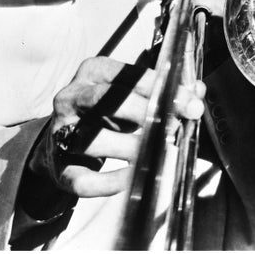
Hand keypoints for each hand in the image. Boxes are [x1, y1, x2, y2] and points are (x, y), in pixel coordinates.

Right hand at [26, 56, 204, 202]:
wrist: (64, 142)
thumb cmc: (108, 113)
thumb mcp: (133, 94)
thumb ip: (164, 91)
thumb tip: (196, 92)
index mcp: (93, 72)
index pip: (126, 74)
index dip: (159, 87)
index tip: (187, 101)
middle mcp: (71, 97)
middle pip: (105, 100)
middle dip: (145, 112)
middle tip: (174, 125)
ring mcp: (61, 132)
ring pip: (91, 139)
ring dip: (129, 147)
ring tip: (156, 152)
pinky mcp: (58, 167)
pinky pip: (82, 179)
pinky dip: (109, 182)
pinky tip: (133, 178)